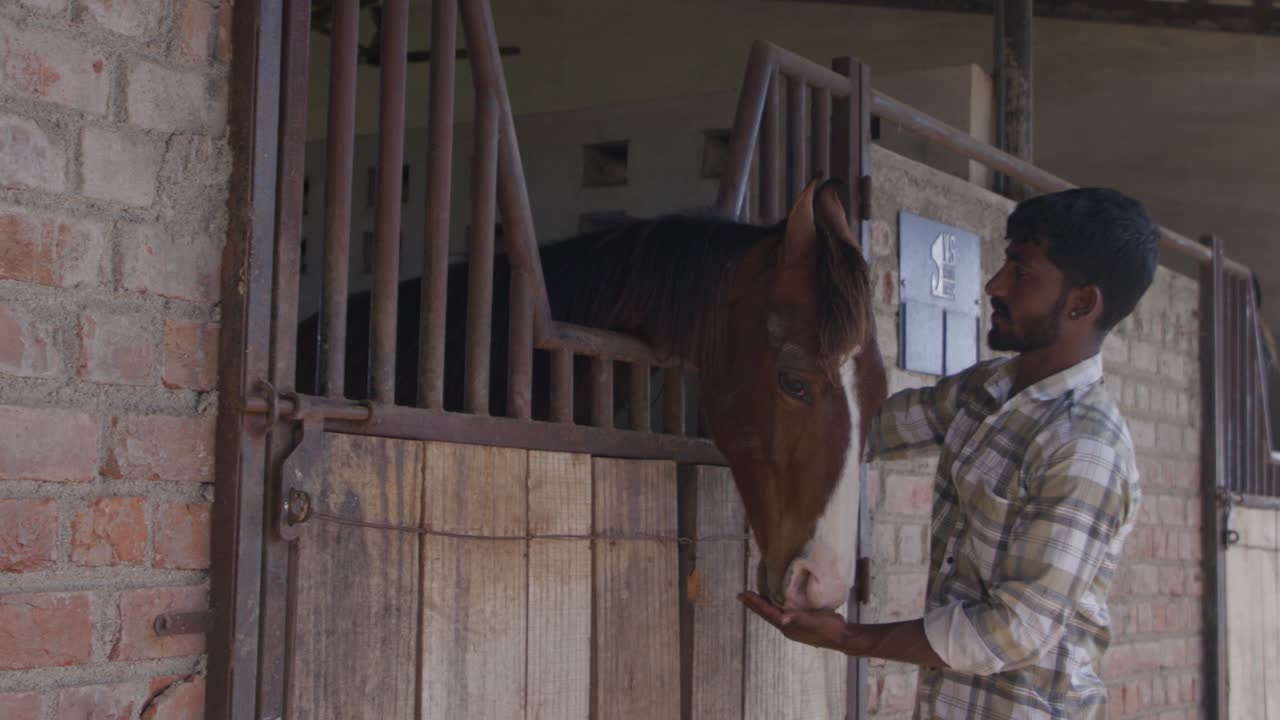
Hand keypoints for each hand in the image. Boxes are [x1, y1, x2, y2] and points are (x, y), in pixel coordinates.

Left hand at [737, 591, 851, 652]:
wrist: (843, 637)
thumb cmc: (829, 628)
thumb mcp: (814, 621)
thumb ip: (799, 619)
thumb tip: (783, 619)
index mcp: (788, 626)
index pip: (767, 613)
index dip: (755, 603)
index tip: (743, 594)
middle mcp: (788, 627)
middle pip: (766, 614)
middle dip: (754, 604)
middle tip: (741, 595)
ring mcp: (794, 626)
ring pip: (773, 614)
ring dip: (762, 606)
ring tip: (753, 598)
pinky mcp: (801, 623)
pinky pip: (781, 614)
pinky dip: (774, 607)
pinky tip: (775, 602)